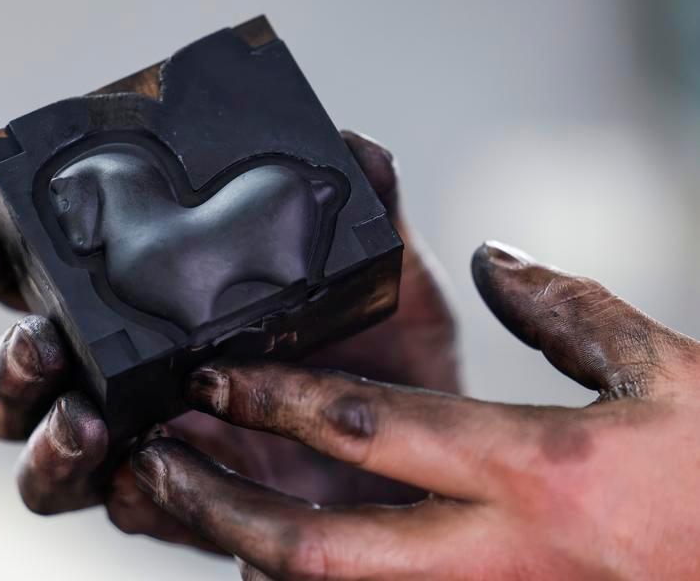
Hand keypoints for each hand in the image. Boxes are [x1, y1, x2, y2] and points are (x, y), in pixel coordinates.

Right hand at [0, 132, 459, 549]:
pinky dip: (124, 493)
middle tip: (40, 343)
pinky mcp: (188, 504)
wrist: (434, 454)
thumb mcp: (387, 277)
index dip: (1, 260)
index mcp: (157, 306)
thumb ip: (365, 215)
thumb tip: (359, 147)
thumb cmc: (395, 358)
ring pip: (49, 457)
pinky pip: (128, 508)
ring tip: (86, 421)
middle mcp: (138, 375)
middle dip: (9, 362)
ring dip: (43, 442)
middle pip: (26, 376)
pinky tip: (143, 474)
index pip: (56, 280)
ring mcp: (155, 443)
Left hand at [131, 244, 699, 579]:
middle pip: (322, 550)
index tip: (213, 378)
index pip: (371, 428)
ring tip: (200, 514)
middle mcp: (501, 558)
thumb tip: (498, 258)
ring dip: (257, 559)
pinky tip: (284, 557)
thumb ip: (570, 310)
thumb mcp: (669, 373)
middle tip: (159, 468)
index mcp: (536, 469)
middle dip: (224, 510)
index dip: (277, 399)